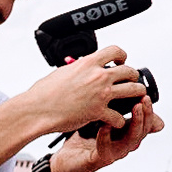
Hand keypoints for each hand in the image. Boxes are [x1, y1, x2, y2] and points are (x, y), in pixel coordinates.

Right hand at [20, 47, 142, 135]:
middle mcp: (98, 76)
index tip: (121, 61)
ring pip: (134, 90)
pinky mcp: (98, 112)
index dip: (122, 56)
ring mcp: (101, 94)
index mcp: (88, 63)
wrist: (34, 110)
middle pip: (130, 71)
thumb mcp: (62, 71)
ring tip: (135, 97)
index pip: (116, 50)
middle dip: (133, 76)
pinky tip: (117, 121)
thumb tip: (82, 65)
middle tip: (130, 81)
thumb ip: (78, 67)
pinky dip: (119, 120)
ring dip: (137, 94)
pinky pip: (119, 116)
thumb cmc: (42, 93)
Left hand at [50, 99, 162, 171]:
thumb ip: (115, 110)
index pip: (146, 123)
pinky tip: (105, 125)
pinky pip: (107, 149)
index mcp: (126, 135)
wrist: (66, 160)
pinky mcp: (99, 160)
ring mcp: (113, 153)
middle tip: (144, 99)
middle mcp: (123, 144)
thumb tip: (126, 93)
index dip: (149, 111)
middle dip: (146, 114)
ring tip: (134, 108)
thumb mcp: (101, 120)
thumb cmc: (84, 139)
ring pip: (132, 140)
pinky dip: (106, 136)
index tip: (146, 95)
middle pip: (143, 131)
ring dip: (135, 123)